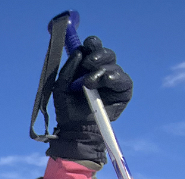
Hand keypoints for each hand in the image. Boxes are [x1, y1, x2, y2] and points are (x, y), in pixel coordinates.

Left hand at [48, 36, 132, 164]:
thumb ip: (67, 70)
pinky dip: (114, 78)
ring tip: (89, 82)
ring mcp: (114, 81)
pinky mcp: (123, 91)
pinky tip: (105, 81)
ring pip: (114, 65)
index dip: (92, 44)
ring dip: (102, 70)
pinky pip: (123, 80)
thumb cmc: (67, 109)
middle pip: (106, 53)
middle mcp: (102, 71)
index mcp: (87, 67)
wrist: (75, 129)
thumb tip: (79, 51)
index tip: (86, 45)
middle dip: (97, 55)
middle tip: (88, 64)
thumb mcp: (61, 88)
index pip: (93, 49)